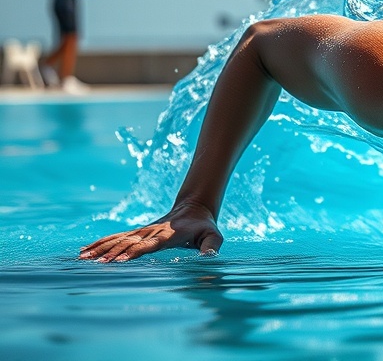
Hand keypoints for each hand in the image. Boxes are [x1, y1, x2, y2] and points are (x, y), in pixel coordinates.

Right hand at [79, 201, 222, 262]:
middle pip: (128, 243)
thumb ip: (211, 247)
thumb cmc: (204, 226)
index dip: (132, 252)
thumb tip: (209, 259)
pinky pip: (117, 237)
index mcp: (167, 235)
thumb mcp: (213, 236)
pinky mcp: (137, 232)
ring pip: (118, 239)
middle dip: (111, 253)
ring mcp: (143, 231)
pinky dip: (101, 243)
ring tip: (82, 258)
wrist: (195, 206)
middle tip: (94, 264)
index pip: (147, 245)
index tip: (117, 261)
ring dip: (101, 248)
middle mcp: (151, 232)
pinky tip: (86, 250)